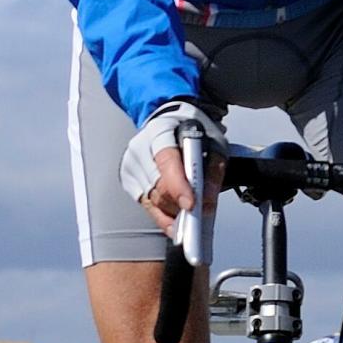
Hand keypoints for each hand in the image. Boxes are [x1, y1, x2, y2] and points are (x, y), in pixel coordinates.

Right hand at [119, 99, 226, 235]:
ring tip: (191, 216)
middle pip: (158, 187)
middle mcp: (140, 149)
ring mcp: (131, 165)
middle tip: (199, 217)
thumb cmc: (192, 131)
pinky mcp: (129, 180)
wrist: (172, 121)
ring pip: (152, 201)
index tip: (191, 206)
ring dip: (173, 212)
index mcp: (160, 132)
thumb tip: (206, 203)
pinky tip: (176, 220)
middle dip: (180, 206)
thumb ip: (212, 172)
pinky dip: (163, 216)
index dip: (179, 187)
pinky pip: (147, 206)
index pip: (167, 162)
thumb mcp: (214, 143)